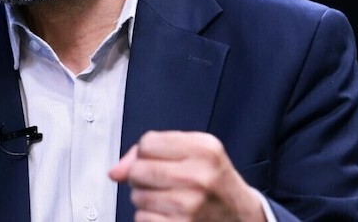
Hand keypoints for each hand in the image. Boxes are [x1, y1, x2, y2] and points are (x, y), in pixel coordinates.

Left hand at [108, 130, 264, 221]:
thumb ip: (155, 151)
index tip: (160, 161)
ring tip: (169, 200)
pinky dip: (149, 218)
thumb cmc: (215, 183)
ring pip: (137, 196)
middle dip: (143, 177)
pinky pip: (142, 218)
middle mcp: (199, 176)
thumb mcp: (197, 154)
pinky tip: (169, 215)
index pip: (147, 143)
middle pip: (139, 170)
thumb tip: (116, 171)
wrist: (242, 217)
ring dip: (146, 200)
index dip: (148, 153)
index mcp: (204, 149)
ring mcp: (190, 205)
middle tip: (163, 183)